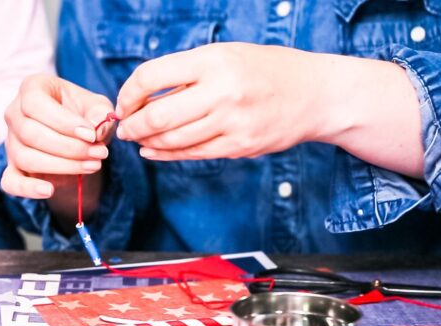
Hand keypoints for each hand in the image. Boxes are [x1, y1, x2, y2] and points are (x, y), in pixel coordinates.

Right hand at [1, 74, 114, 226]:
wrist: (77, 137)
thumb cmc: (84, 114)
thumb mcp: (97, 107)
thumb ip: (100, 114)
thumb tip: (97, 130)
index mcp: (31, 89)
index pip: (35, 103)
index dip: (63, 122)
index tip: (91, 135)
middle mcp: (14, 113)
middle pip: (31, 133)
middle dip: (69, 147)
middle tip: (100, 153)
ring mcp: (10, 142)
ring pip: (26, 157)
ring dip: (62, 166)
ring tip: (92, 166)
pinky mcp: (12, 167)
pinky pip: (11, 182)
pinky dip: (28, 189)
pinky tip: (49, 190)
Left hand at [114, 43, 422, 176]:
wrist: (316, 94)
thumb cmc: (265, 70)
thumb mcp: (225, 55)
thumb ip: (185, 72)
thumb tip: (140, 95)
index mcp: (213, 61)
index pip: (151, 77)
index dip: (128, 93)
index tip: (124, 102)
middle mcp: (221, 91)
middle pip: (157, 116)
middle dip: (132, 125)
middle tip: (124, 128)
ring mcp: (232, 122)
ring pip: (172, 140)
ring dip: (147, 142)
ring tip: (138, 139)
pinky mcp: (239, 146)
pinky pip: (192, 154)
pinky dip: (166, 155)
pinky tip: (154, 151)